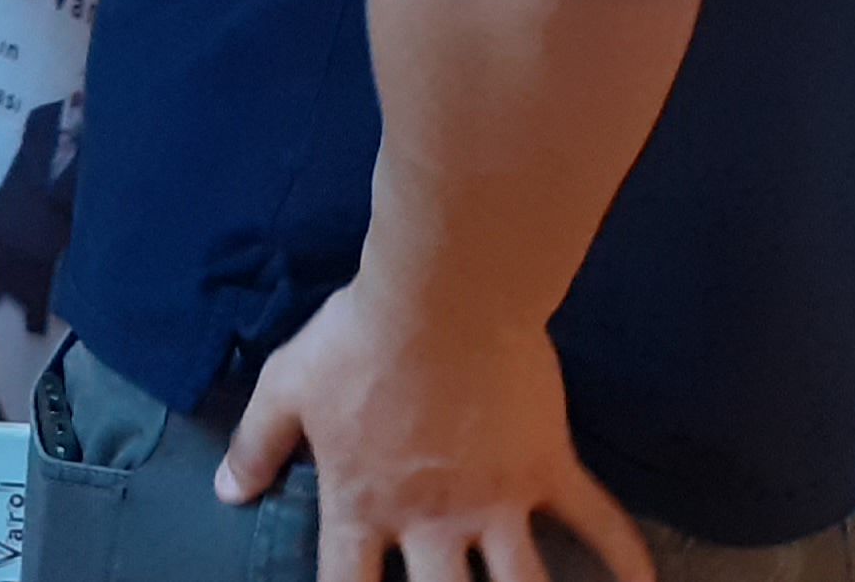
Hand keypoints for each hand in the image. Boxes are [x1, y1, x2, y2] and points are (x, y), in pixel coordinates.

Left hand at [218, 272, 654, 581]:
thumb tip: (226, 492)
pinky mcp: (548, 469)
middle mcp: (431, 521)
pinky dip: (627, 558)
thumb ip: (257, 446)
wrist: (441, 298)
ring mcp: (496, 502)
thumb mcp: (286, 388)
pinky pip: (599, 524)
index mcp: (363, 504)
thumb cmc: (356, 340)